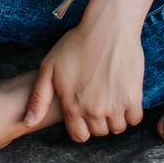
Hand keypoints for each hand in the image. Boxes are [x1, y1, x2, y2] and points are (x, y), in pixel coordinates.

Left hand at [23, 10, 144, 140]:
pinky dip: (132, 111)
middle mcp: (93, 111)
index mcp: (72, 106)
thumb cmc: (77, 43)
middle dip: (98, 120)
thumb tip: (28, 123)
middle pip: (99, 132)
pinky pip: (135, 118)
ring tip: (112, 97)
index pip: (79, 135)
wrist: (108, 27)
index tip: (86, 111)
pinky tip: (125, 95)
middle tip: (99, 99)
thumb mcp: (49, 67)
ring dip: (116, 117)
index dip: (82, 126)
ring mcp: (114, 105)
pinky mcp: (133, 97)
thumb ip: (38, 98)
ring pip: (117, 127)